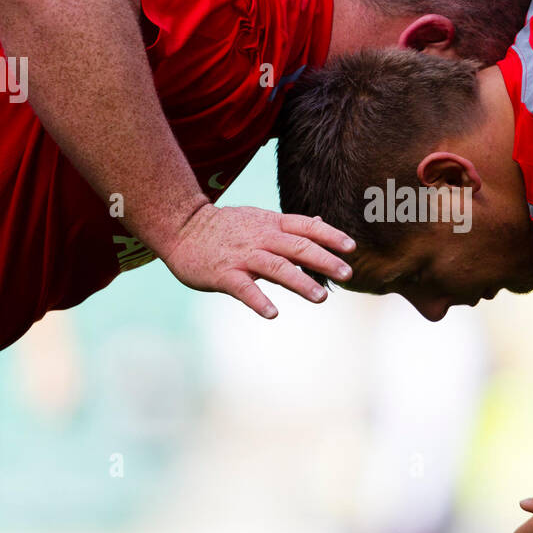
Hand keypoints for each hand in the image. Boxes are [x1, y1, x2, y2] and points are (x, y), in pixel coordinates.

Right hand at [160, 204, 354, 318]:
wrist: (181, 226)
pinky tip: (273, 313)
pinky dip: (258, 300)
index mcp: (271, 224)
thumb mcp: (260, 218)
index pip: (306, 227)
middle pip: (298, 247)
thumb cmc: (224, 227)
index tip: (351, 248)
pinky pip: (243, 288)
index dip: (330, 236)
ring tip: (320, 297)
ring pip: (276, 267)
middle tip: (348, 274)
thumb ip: (289, 224)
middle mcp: (261, 238)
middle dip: (324, 260)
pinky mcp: (223, 274)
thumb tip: (321, 221)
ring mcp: (242, 255)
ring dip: (299, 282)